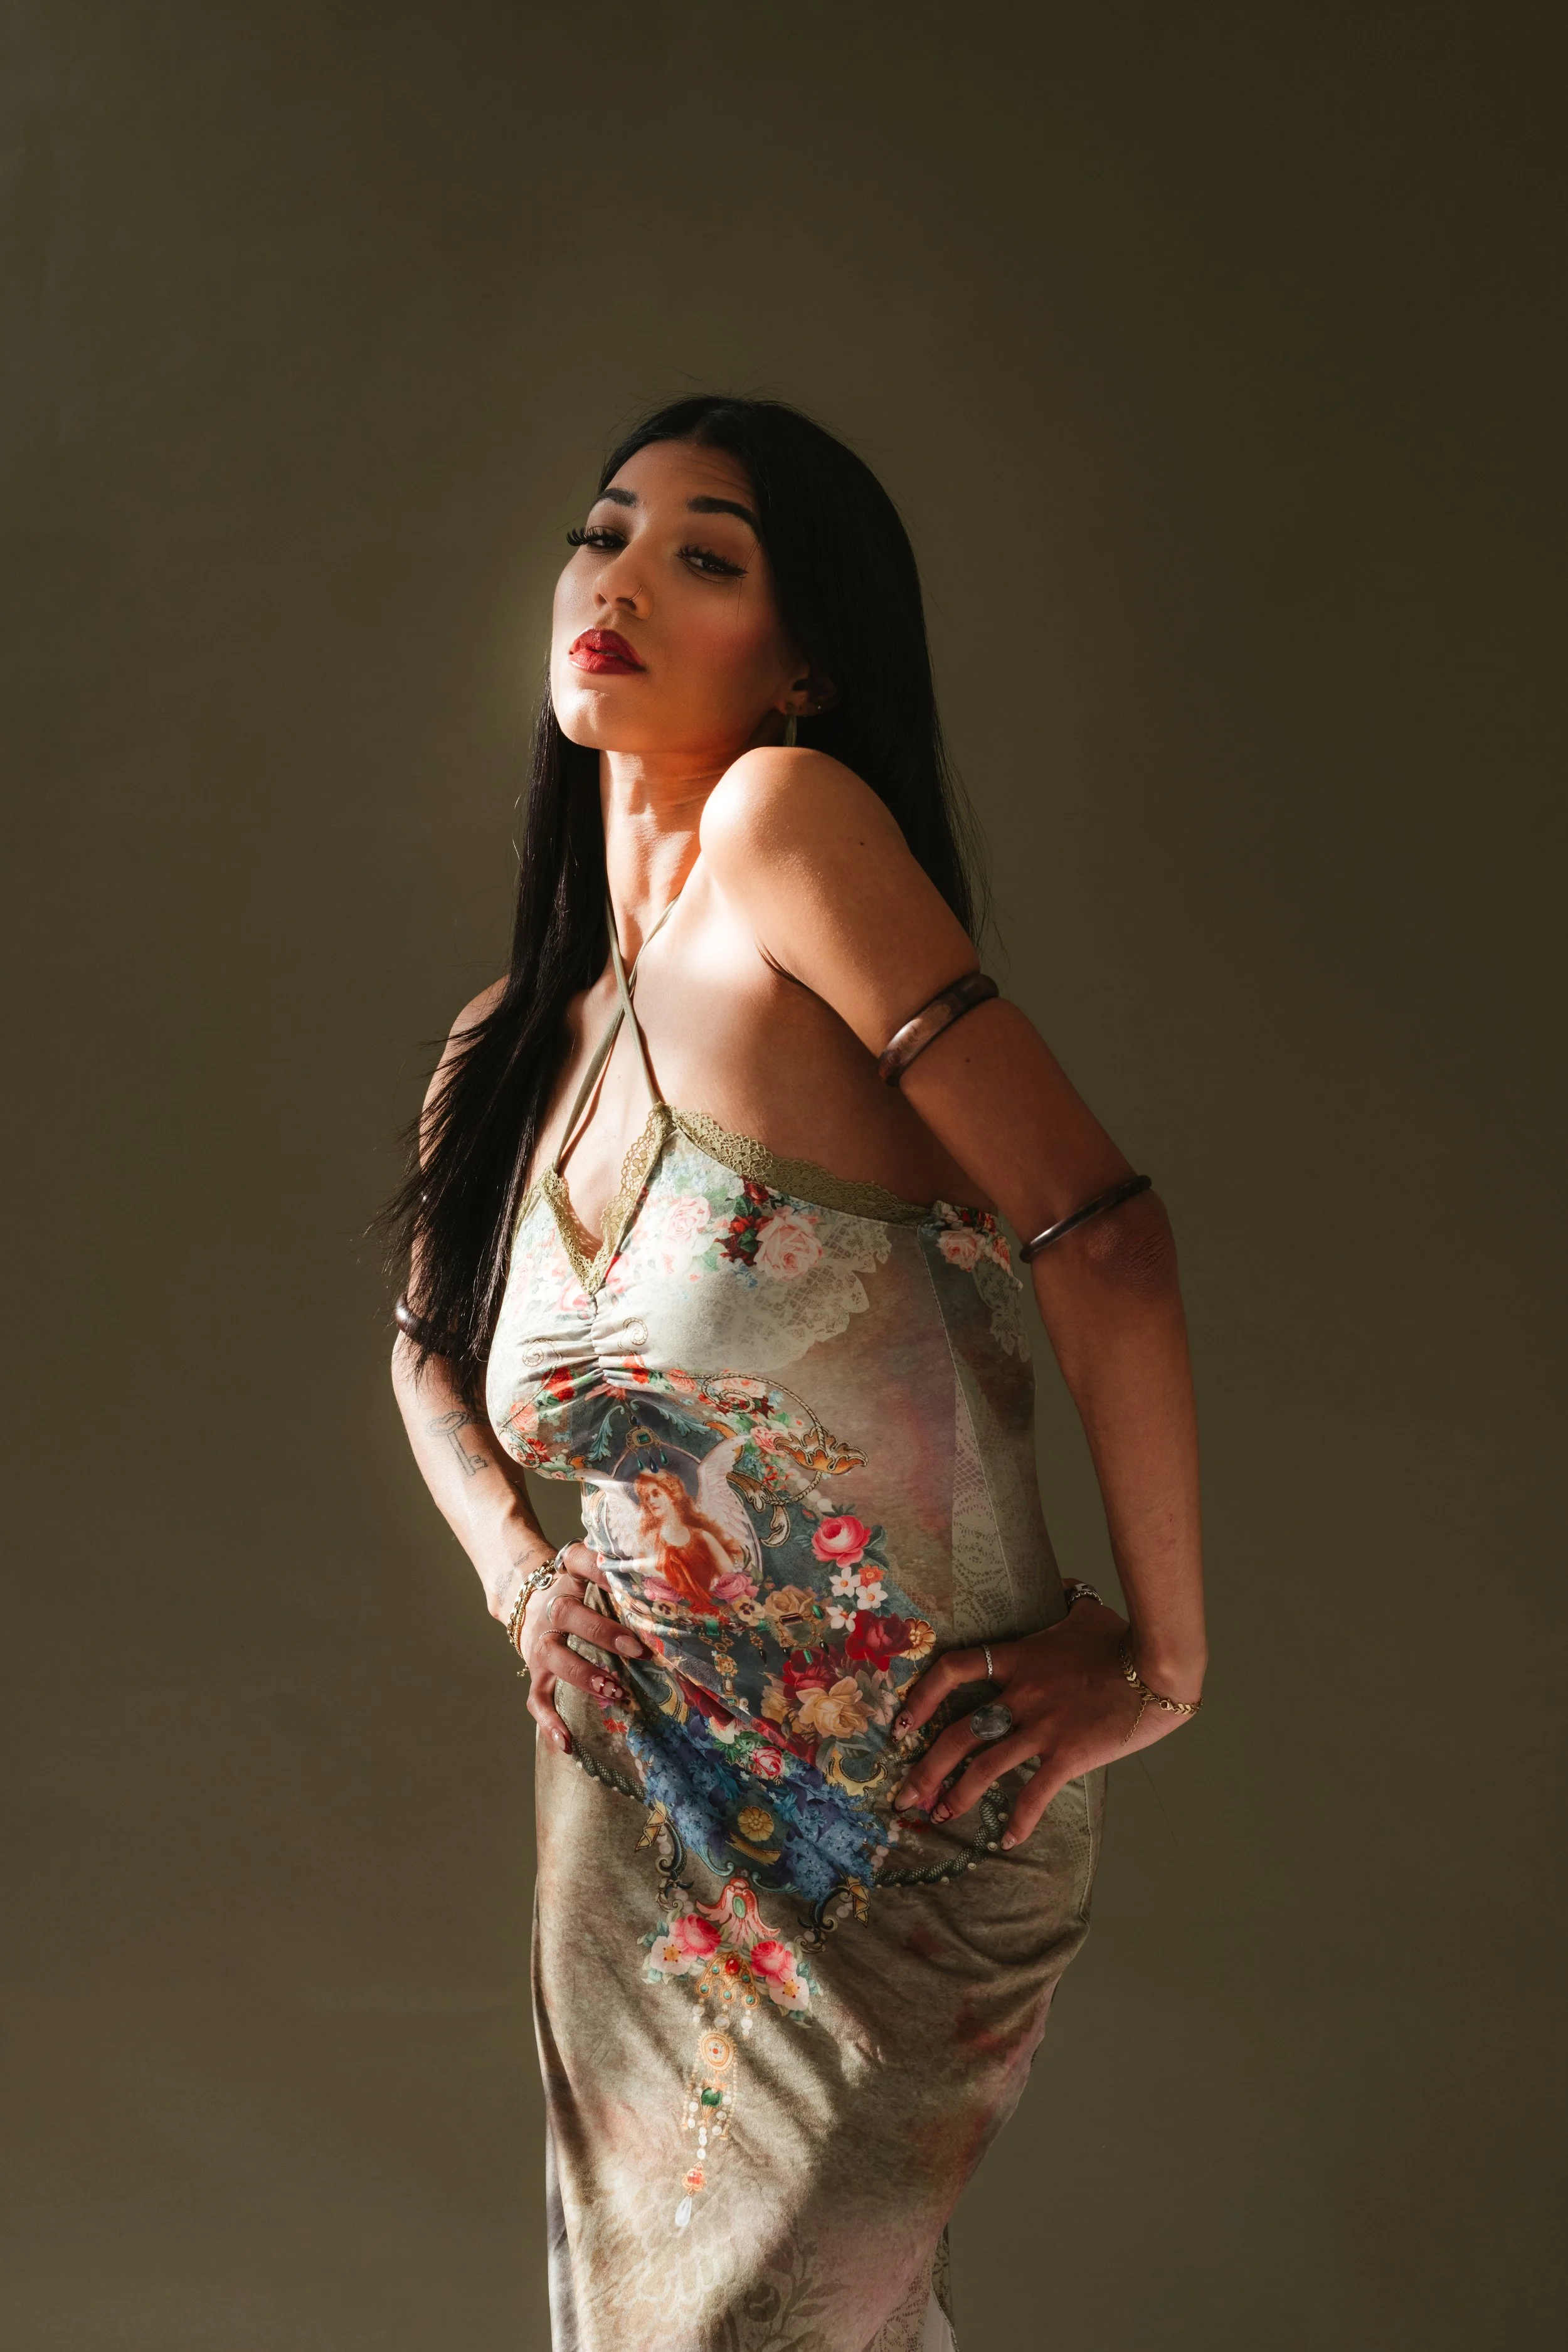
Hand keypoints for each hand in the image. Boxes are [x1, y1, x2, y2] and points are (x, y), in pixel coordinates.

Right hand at [515, 1540, 643, 1752]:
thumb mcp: (589, 1568)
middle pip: (567, 1613)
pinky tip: (567, 1744)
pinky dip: (549, 1722)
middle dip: (602, 1633)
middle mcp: (550, 1608)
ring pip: (553, 1656)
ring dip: (583, 1675)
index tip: (628, 1581)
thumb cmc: (576, 1585)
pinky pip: (537, 1698)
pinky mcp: (536, 1672)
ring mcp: (540, 1642)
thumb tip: (665, 1579)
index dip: (601, 1571)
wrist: (526, 1596)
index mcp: (567, 1576)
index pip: (580, 1562)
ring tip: (614, 1692)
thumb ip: (617, 1569)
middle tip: (637, 1650)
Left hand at [891, 1599, 1199, 1849]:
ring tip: (940, 1817)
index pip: (953, 1671)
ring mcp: (1042, 1727)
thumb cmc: (1124, 1638)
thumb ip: (1068, 1599)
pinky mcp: (1068, 1755)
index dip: (921, 1697)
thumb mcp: (1086, 1611)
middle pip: (957, 1734)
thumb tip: (1065, 1584)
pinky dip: (1019, 1820)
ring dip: (958, 1796)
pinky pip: (1035, 1793)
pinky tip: (1007, 1840)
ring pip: (985, 1768)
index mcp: (1018, 1660)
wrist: (1157, 1666)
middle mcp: (1020, 1696)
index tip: (902, 1724)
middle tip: (904, 1795)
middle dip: (926, 1769)